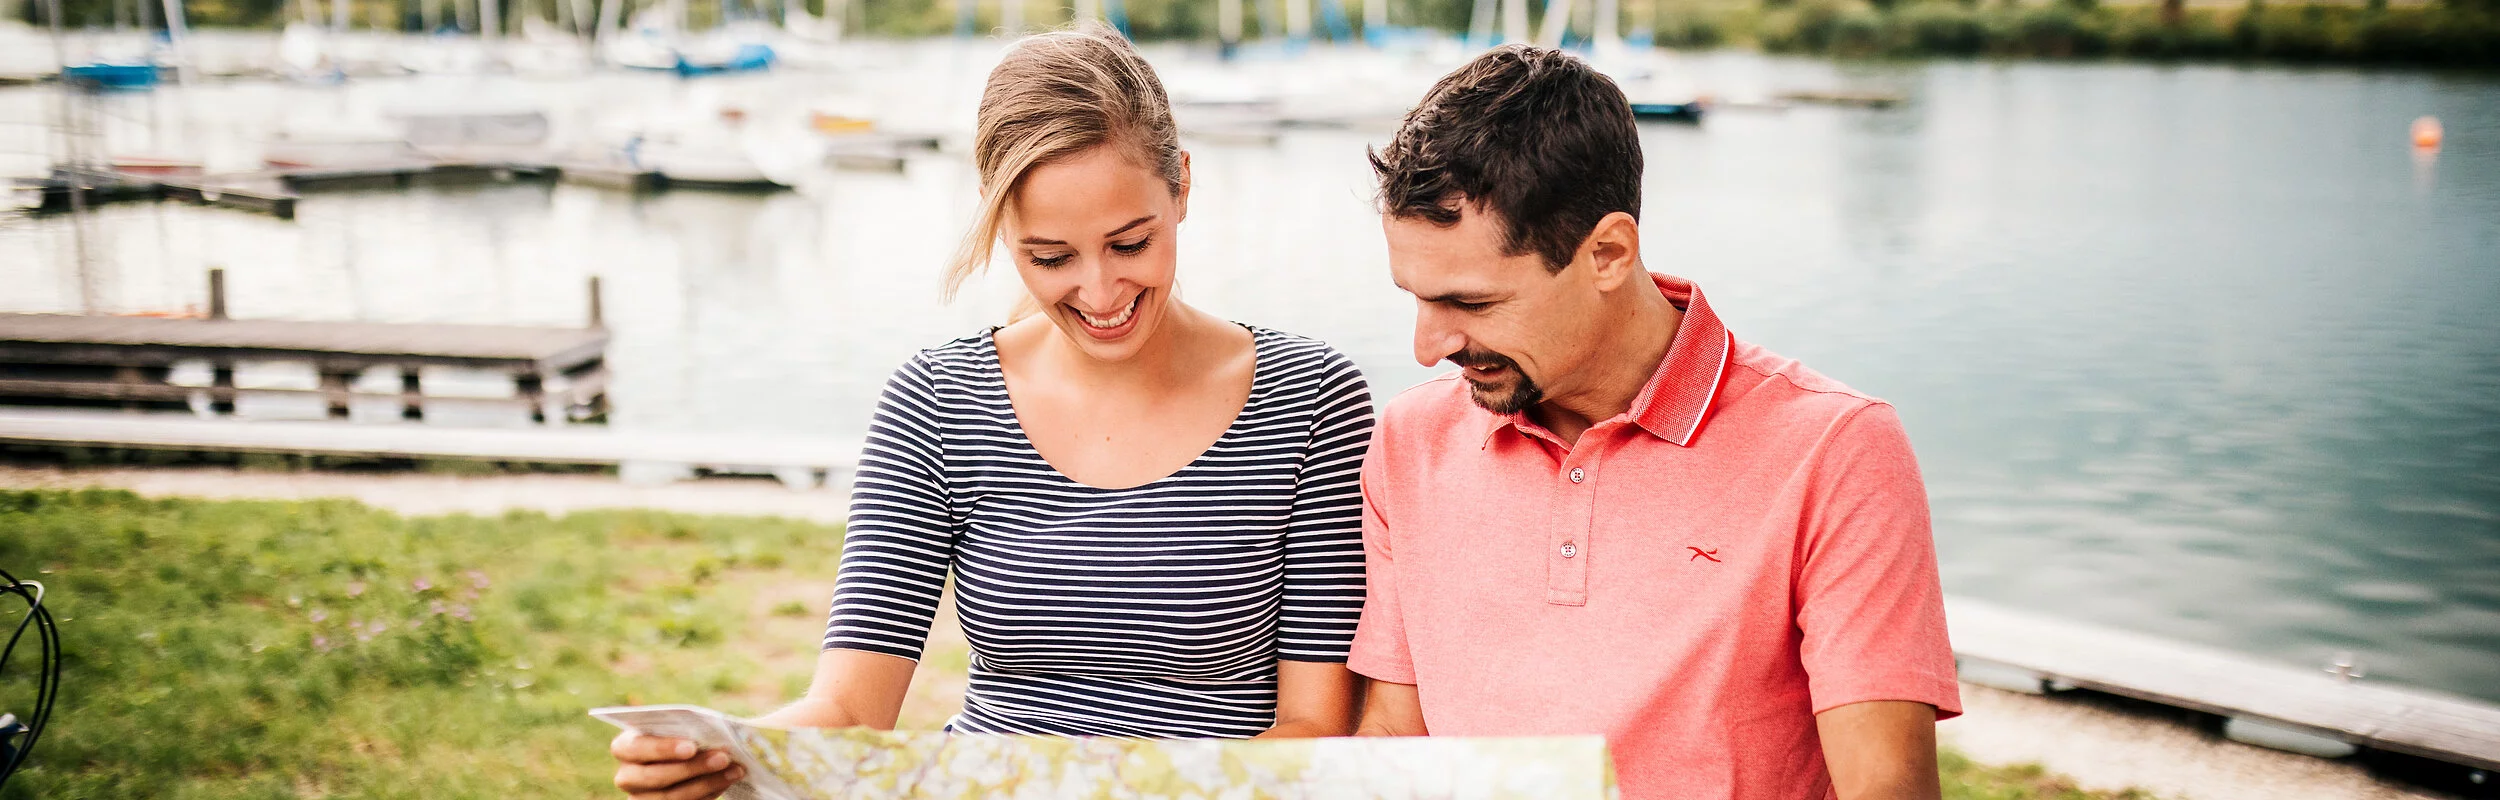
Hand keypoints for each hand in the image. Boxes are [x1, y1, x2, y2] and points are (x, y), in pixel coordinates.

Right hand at [610, 731, 746, 799]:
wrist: (680, 758)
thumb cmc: (678, 736)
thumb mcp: (677, 729)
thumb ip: (687, 728)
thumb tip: (716, 732)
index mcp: (625, 747)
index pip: (637, 748)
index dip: (663, 748)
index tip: (692, 747)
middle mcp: (628, 776)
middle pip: (656, 777)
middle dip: (693, 768)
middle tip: (723, 758)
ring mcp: (641, 797)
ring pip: (672, 797)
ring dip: (707, 783)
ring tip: (734, 770)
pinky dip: (708, 794)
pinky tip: (727, 780)